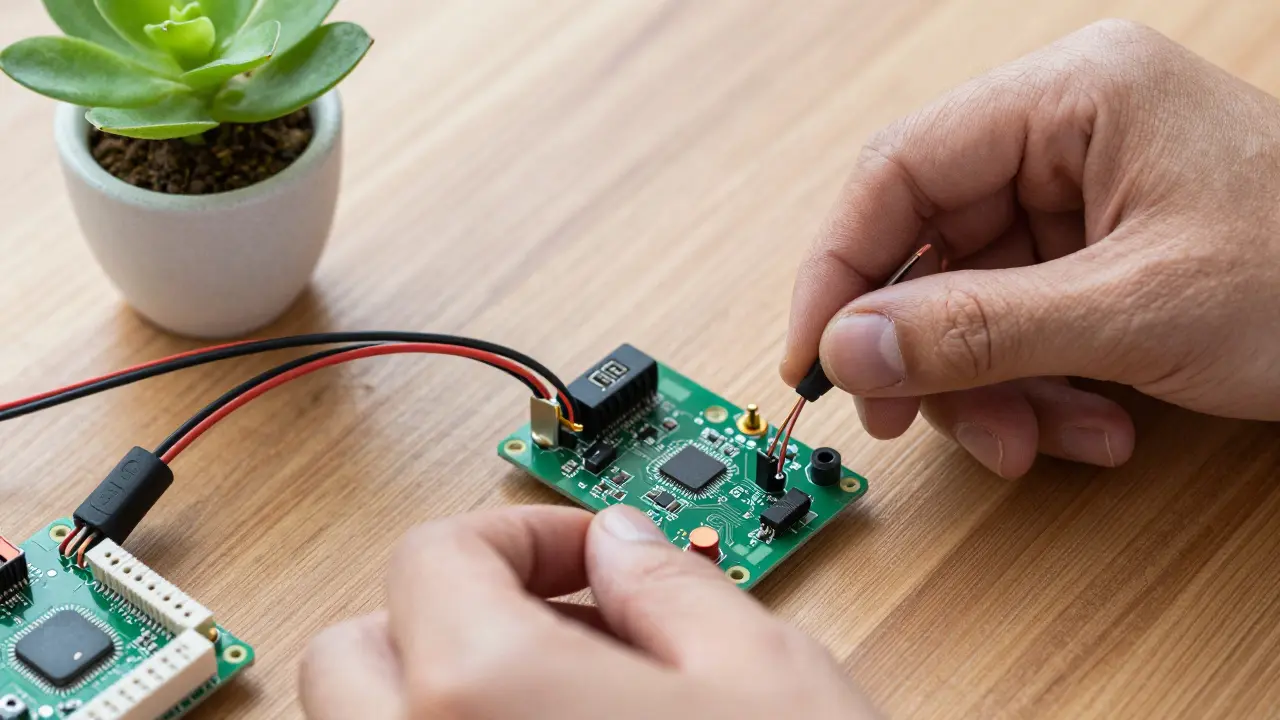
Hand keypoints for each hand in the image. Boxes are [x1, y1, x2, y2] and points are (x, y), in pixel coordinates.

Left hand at [299, 505, 876, 718]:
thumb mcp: (763, 678)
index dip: (517, 535)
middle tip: (556, 627)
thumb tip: (622, 547)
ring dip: (433, 701)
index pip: (431, 558)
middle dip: (446, 617)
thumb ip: (670, 587)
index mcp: (484, 695)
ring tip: (556, 710)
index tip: (582, 557)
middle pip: (355, 653)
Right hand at [782, 20, 1279, 477]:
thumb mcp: (1135, 311)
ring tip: (1041, 443)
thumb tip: (848, 347)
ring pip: (969, 298)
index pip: (898, 172)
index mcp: (1069, 96)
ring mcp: (1083, 195)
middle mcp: (1064, 135)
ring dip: (990, 387)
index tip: (813, 357)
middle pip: (928, 243)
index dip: (839, 269)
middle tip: (912, 422)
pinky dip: (1038, 389)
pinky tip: (1089, 427)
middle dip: (926, 349)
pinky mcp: (1101, 253)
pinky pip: (1022, 323)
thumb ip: (976, 330)